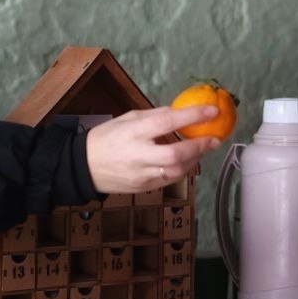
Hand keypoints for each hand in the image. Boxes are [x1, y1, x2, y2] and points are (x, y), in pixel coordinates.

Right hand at [85, 105, 221, 193]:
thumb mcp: (127, 118)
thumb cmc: (106, 138)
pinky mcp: (143, 188)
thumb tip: (179, 112)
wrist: (83, 167)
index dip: (191, 116)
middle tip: (214, 138)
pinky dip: (183, 169)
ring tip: (204, 148)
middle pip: (175, 154)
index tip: (211, 111)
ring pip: (176, 170)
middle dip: (199, 146)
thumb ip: (153, 116)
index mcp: (133, 132)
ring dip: (195, 159)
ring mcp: (141, 174)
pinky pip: (169, 179)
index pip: (166, 122)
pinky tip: (189, 161)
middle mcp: (138, 155)